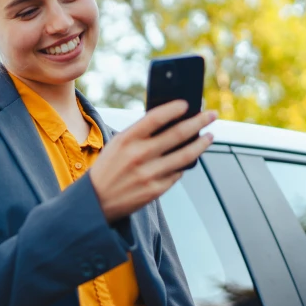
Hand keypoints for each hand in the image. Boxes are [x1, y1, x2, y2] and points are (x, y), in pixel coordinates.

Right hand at [89, 101, 216, 222]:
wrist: (95, 201)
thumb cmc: (107, 169)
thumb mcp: (116, 146)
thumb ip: (139, 134)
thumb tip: (169, 122)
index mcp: (126, 140)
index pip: (156, 117)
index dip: (175, 108)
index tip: (187, 103)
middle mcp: (138, 155)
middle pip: (178, 133)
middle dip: (199, 121)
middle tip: (211, 115)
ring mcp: (148, 174)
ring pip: (185, 155)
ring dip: (201, 144)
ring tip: (210, 136)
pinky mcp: (155, 190)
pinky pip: (177, 173)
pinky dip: (185, 165)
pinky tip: (190, 159)